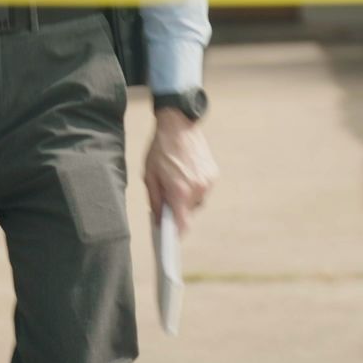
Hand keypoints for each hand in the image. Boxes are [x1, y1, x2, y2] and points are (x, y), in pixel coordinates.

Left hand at [144, 108, 216, 233]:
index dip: (176, 233)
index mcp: (180, 191)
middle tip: (167, 196)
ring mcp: (208, 181)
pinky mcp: (213, 174)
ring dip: (186, 198)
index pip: (182, 225)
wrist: (178, 125)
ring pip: (196, 202)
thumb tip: (159, 219)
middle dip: (177, 210)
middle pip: (188, 213)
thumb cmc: (160, 150)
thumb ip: (155, 201)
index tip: (171, 237)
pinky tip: (185, 174)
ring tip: (176, 180)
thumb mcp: (149, 176)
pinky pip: (203, 190)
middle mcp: (198, 189)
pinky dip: (194, 187)